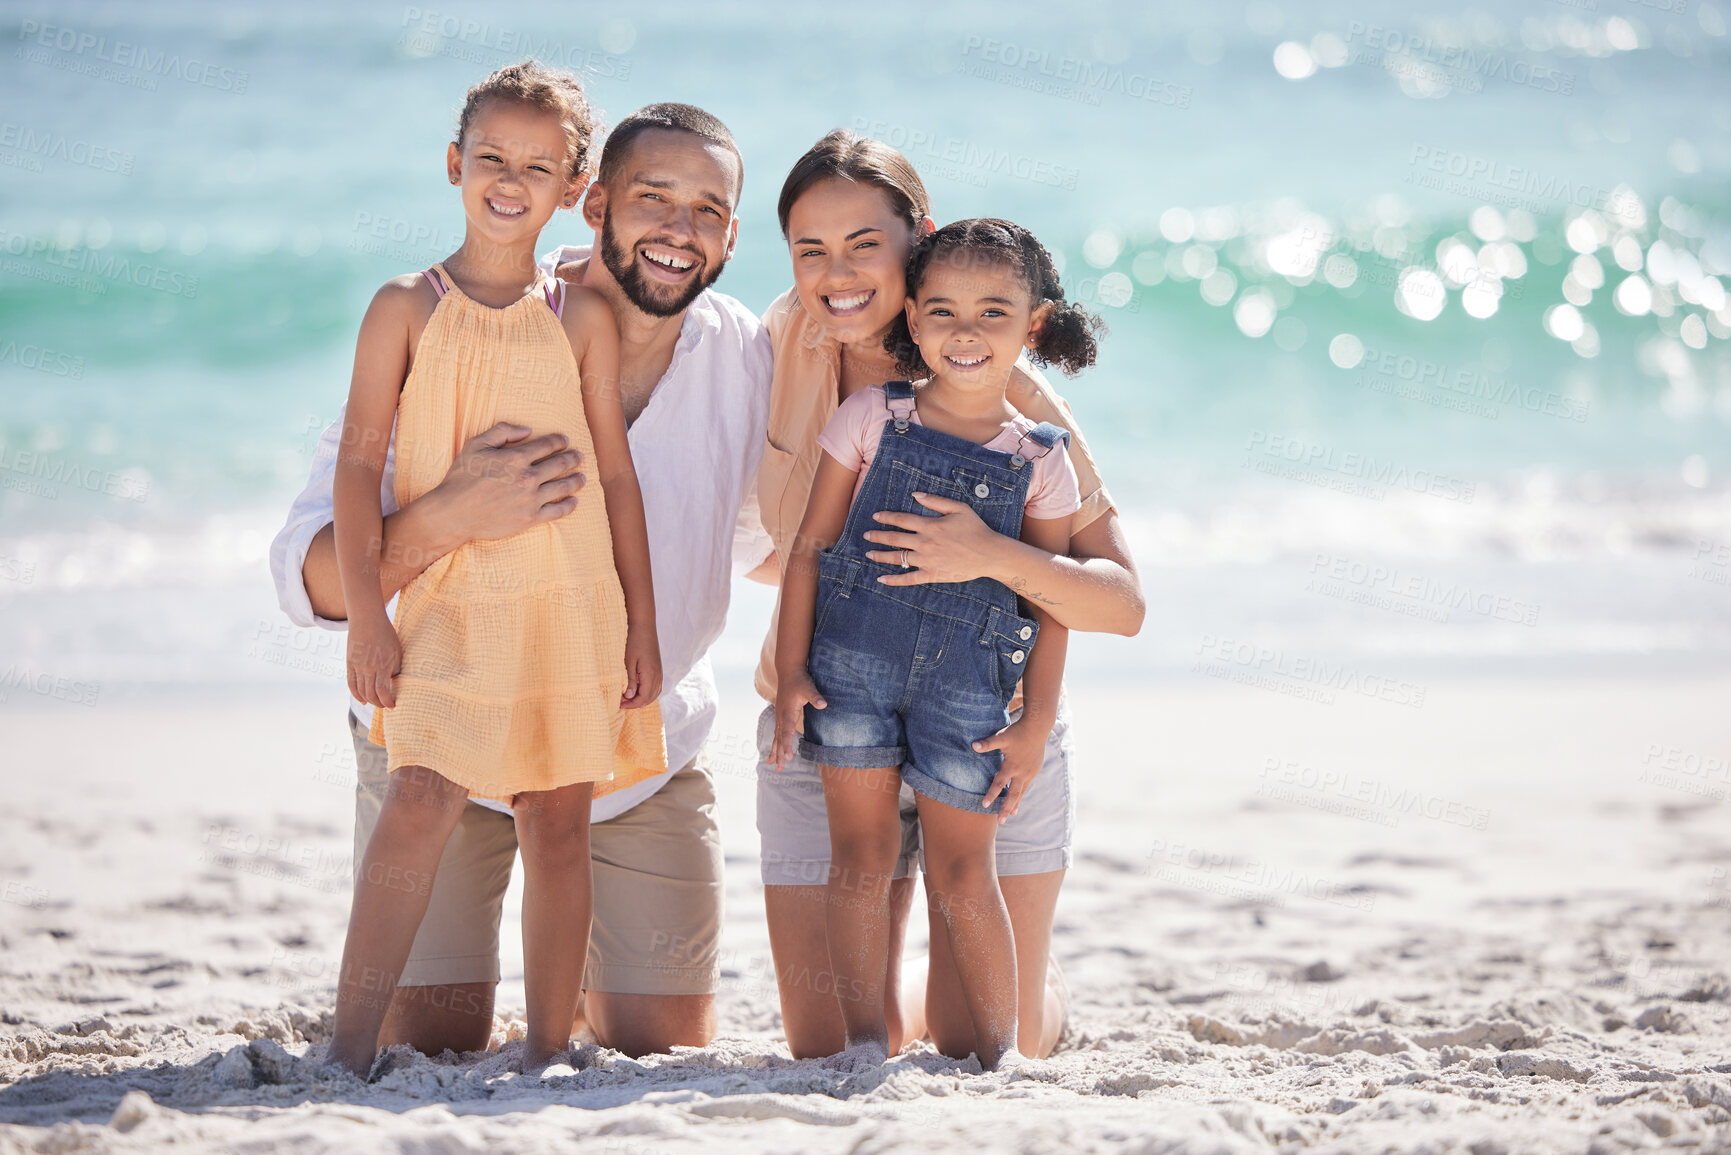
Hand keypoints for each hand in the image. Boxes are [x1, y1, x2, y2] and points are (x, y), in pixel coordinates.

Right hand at [347, 615, 402, 708]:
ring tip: (376, 703)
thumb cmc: (386, 634)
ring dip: (369, 700)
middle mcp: (368, 668)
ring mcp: (357, 666)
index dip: (388, 702)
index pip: (383, 691)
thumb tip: (392, 682)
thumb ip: (395, 668)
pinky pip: (351, 683)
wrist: (367, 619)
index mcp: (382, 665)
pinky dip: (356, 694)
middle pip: (371, 694)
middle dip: (379, 703)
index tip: (393, 705)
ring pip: (361, 691)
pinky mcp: (349, 663)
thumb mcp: (397, 651)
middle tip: (385, 705)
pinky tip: (362, 700)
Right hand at [431, 422, 585, 543]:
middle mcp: (527, 477)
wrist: (454, 513)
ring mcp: (531, 499)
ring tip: (582, 478)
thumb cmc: (462, 477)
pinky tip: (574, 501)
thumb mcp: (475, 445)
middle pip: (560, 465)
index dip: (559, 441)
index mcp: (516, 457)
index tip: (565, 441)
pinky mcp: (530, 518)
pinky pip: (557, 511)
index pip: (547, 445)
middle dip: (572, 459)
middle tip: (579, 457)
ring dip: (576, 481)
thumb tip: (527, 430)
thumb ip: (502, 431)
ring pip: (563, 487)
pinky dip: (569, 505)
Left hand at [621, 624, 661, 708]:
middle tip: (623, 703)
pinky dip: (649, 693)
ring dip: (643, 699)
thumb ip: (630, 680)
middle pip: (650, 698)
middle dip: (637, 704)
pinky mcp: (658, 668)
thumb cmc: (633, 642)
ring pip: (654, 693)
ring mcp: (659, 672)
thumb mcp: (628, 662)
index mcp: (650, 675)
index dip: (632, 704)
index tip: (620, 704)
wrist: (644, 626)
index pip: (643, 698)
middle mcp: (657, 675)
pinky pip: (657, 686)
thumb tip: (629, 697)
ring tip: (630, 699)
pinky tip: (639, 691)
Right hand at [770, 670, 826, 770]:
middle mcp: (781, 717)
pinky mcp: (781, 715)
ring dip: (775, 752)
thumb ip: (815, 697)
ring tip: (771, 764)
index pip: (786, 732)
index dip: (787, 745)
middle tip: (779, 770)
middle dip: (779, 755)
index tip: (789, 757)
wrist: (789, 671)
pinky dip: (775, 743)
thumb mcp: (809, 687)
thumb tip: (823, 704)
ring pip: (776, 738)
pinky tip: (774, 750)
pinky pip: (777, 733)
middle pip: (779, 739)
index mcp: (787, 713)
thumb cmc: (799, 680)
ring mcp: (779, 716)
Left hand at [863, 493, 1004, 585]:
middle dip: (878, 536)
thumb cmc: (976, 529)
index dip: (887, 517)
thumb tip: (915, 495)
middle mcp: (925, 543)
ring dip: (880, 556)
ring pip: (897, 558)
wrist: (989, 554)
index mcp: (930, 525)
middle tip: (866, 535)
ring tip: (868, 554)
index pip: (902, 519)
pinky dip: (894, 580)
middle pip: (895, 538)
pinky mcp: (932, 574)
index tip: (876, 517)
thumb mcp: (959, 508)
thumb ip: (936, 501)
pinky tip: (881, 579)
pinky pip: (908, 578)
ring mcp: (927, 560)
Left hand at [977, 715, 1050, 818]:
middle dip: (1006, 809)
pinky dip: (1021, 792)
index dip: (991, 795)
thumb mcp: (1001, 737)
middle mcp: (1022, 772)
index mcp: (1012, 766)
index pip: (999, 784)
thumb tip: (972, 746)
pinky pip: (1026, 784)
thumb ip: (988, 744)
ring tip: (1012, 814)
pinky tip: (1019, 795)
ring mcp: (1030, 772)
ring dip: (1016, 803)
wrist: (1038, 727)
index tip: (984, 805)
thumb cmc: (1017, 732)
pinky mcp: (1035, 769)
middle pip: (1013, 795)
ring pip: (1021, 791)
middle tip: (1000, 822)